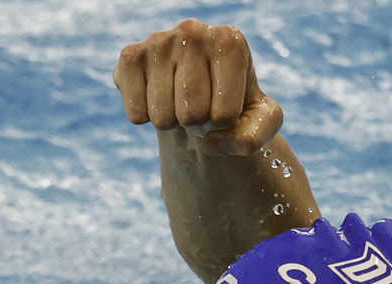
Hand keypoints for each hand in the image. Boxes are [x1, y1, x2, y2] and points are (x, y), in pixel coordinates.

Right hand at [114, 19, 282, 156]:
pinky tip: (157, 97)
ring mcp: (158, 40)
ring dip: (173, 121)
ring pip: (163, 117)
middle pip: (192, 114)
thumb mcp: (261, 122)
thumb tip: (209, 143)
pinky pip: (137, 113)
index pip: (225, 113)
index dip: (225, 124)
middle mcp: (193, 31)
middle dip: (198, 124)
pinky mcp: (130, 57)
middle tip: (200, 105)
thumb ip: (252, 138)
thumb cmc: (233, 103)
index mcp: (230, 41)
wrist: (199, 93)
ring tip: (180, 100)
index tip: (224, 104)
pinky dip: (147, 118)